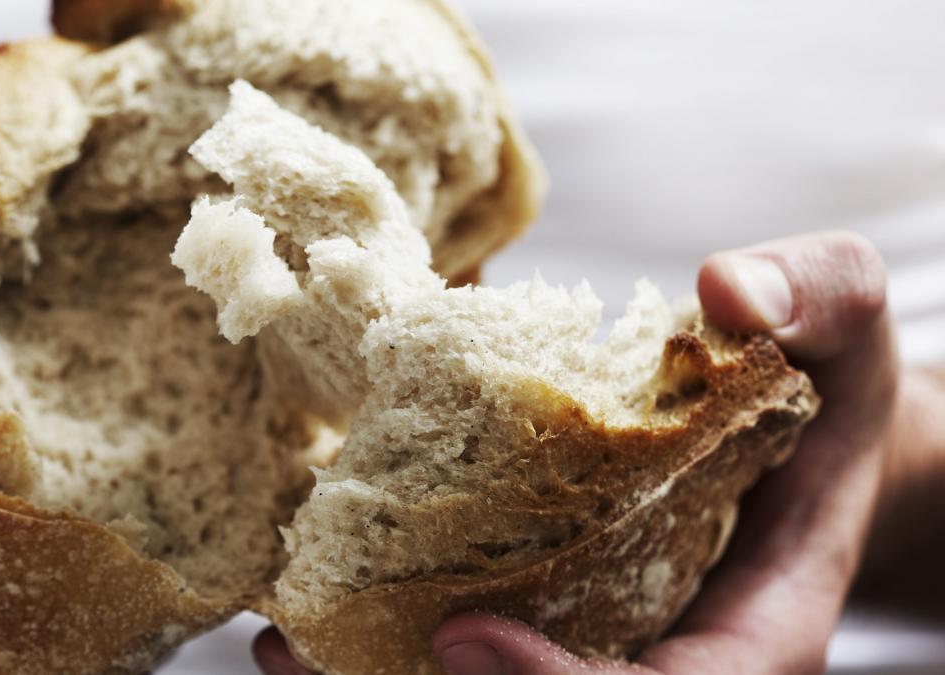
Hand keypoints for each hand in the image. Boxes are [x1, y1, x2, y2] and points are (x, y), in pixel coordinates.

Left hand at [253, 231, 895, 674]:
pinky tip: (302, 617)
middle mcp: (676, 648)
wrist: (802, 419)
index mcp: (759, 617)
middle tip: (313, 655)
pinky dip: (386, 644)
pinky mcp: (561, 609)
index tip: (465, 636)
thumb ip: (814, 297)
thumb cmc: (825, 375)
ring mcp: (611, 636)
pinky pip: (471, 650)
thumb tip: (725, 291)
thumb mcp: (843, 321)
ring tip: (281, 649)